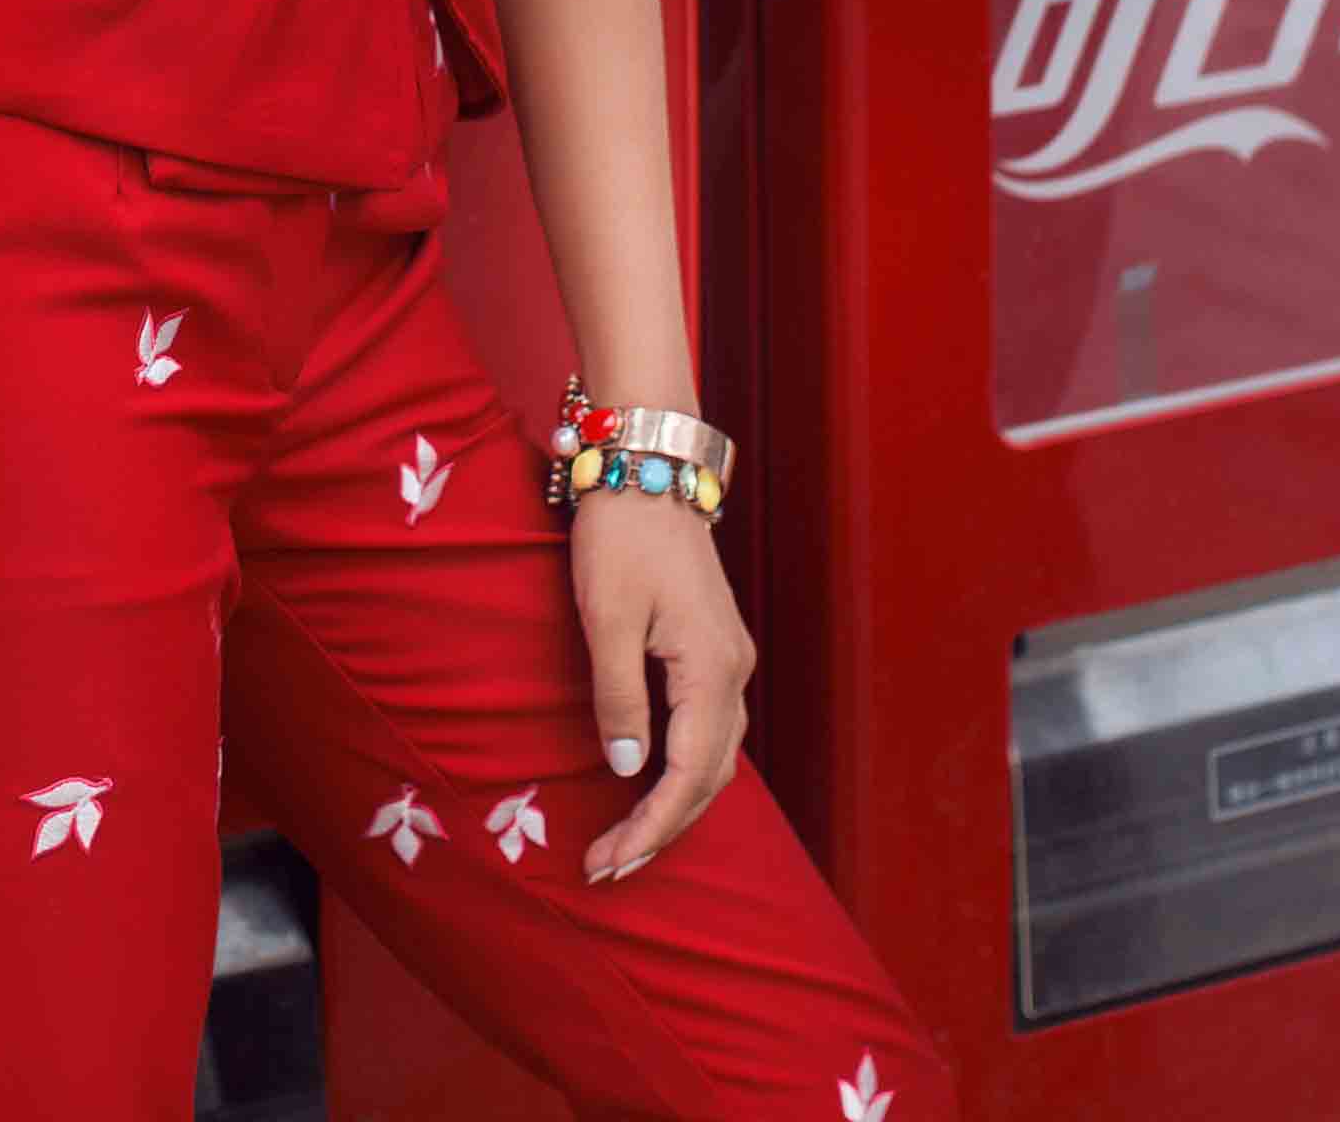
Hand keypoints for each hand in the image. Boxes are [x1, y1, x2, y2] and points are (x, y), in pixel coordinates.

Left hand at [569, 494, 751, 883]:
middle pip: (710, 778)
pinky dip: (683, 768)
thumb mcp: (606, 618)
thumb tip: (626, 768)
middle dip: (661, 829)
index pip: (689, 776)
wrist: (649, 470)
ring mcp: (729, 659)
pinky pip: (709, 728)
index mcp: (711, 670)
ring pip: (714, 756)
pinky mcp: (715, 648)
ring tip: (624, 840)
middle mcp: (734, 671)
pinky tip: (650, 782)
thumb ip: (618, 697)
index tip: (608, 863)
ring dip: (673, 803)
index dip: (650, 827)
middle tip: (607, 868)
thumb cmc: (620, 538)